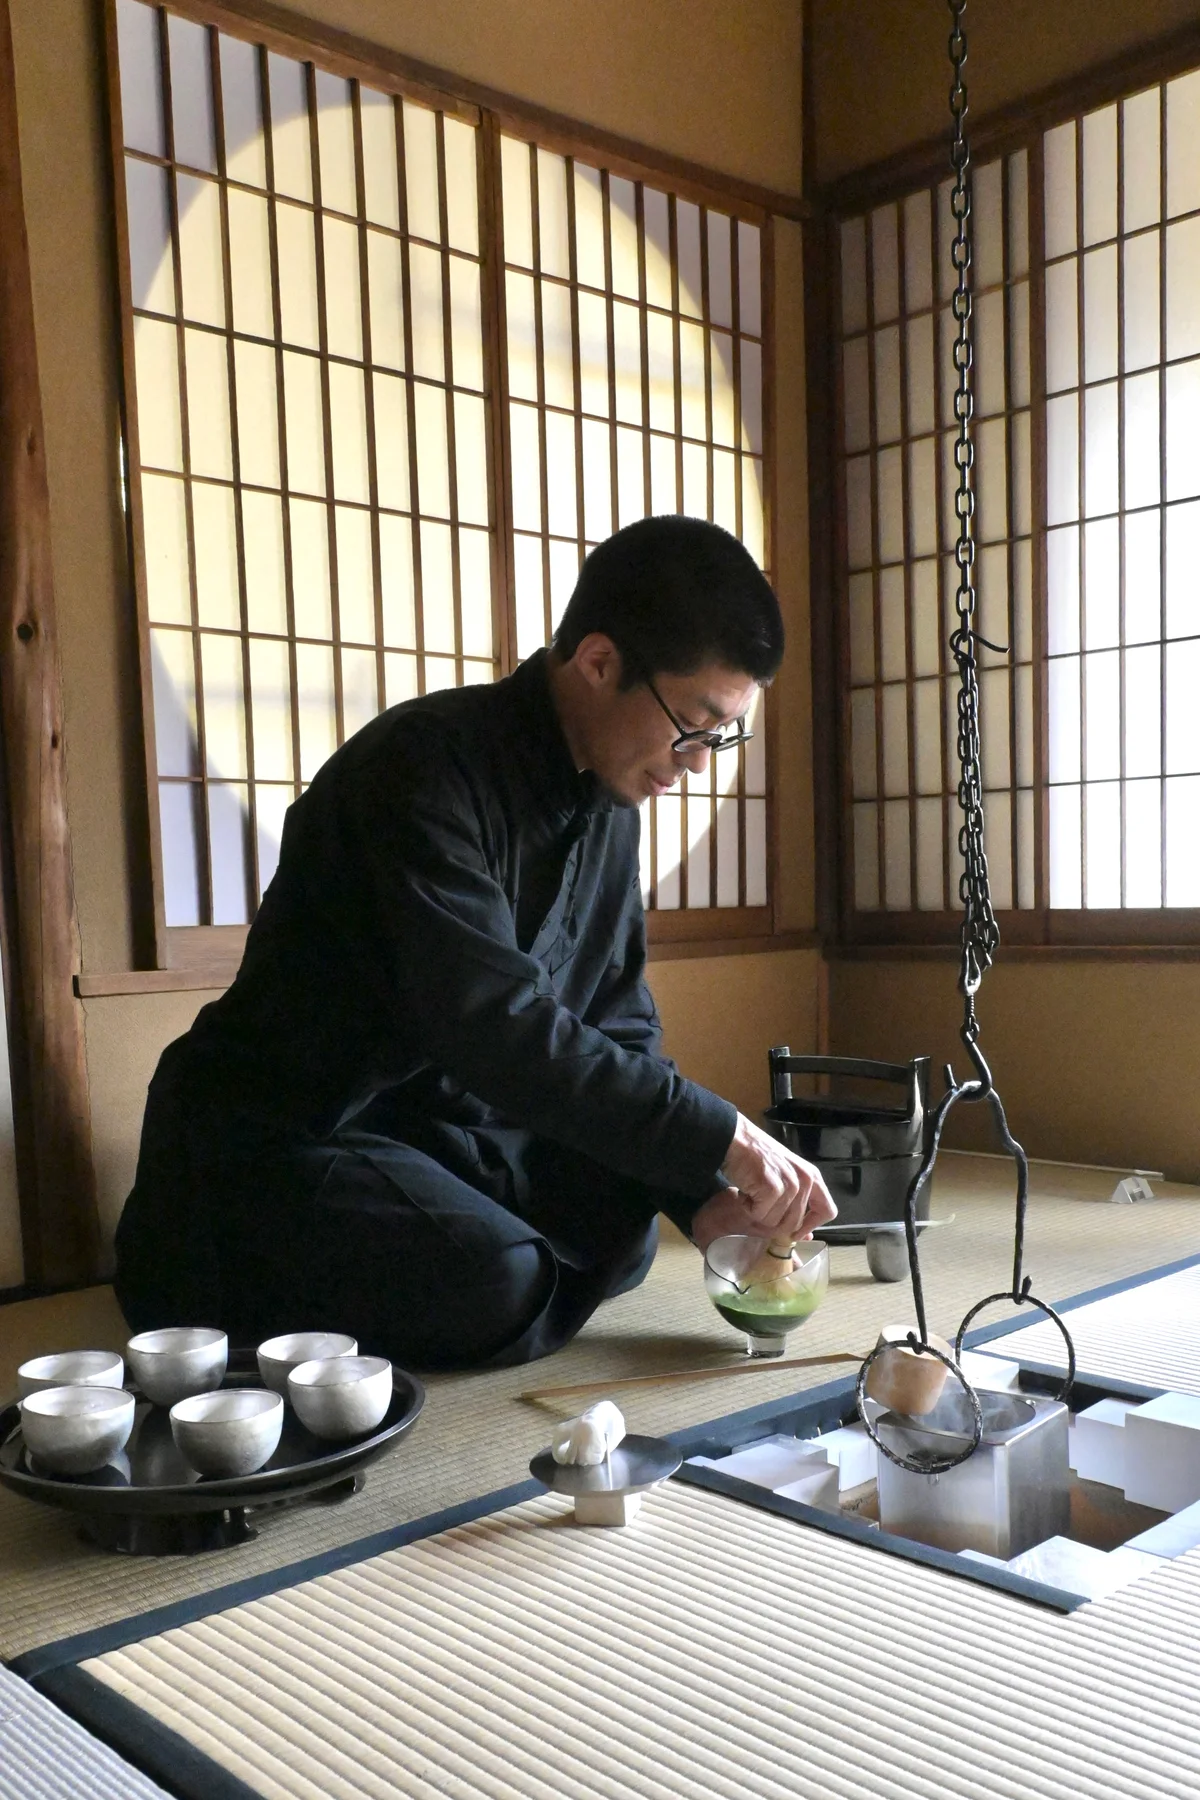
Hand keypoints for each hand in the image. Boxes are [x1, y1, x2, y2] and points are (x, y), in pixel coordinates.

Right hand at [690, 1114, 836, 1253]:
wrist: (736, 1140)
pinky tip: (745, 1191)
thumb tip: (807, 1235)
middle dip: (773, 1220)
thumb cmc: (757, 1157)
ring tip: (752, 1191)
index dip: (812, 1226)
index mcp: (812, 1177)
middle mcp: (805, 1181)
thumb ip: (798, 1202)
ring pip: (775, 1222)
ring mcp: (790, 1184)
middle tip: (760, 1202)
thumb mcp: (785, 1175)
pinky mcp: (772, 1189)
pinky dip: (747, 1207)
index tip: (797, 1232)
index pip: (828, 1211)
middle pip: (795, 1223)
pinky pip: (760, 1215)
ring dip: (757, 1211)